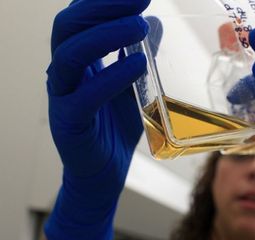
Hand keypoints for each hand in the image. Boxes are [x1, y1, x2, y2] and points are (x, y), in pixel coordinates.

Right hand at [44, 0, 149, 239]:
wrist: (105, 169)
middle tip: (139, 0)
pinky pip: (85, 94)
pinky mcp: (69, 121)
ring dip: (105, 34)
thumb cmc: (115, 126)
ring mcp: (63, 96)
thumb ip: (139, 54)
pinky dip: (112, 76)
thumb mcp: (134, 84)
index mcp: (79, 60)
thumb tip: (153, 21)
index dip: (103, 2)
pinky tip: (138, 64)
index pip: (81, 19)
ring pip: (70, 54)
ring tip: (139, 25)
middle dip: (102, 7)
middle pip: (70, 26)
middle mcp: (65, 72)